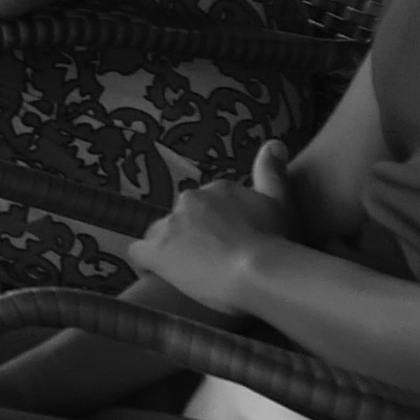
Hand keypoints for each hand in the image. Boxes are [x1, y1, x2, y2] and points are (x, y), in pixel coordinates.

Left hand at [129, 156, 298, 315]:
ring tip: (188, 271)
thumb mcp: (280, 202)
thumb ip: (272, 172)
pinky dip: (146, 264)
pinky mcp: (156, 250)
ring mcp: (170, 225)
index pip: (206, 204)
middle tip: (210, 260)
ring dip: (170, 249)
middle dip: (191, 236)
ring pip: (160, 234)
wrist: (260, 270)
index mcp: (217, 189)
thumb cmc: (276, 240)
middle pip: (181, 218)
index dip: (213, 225)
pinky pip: (138, 253)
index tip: (225, 242)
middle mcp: (190, 200)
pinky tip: (158, 276)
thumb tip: (273, 144)